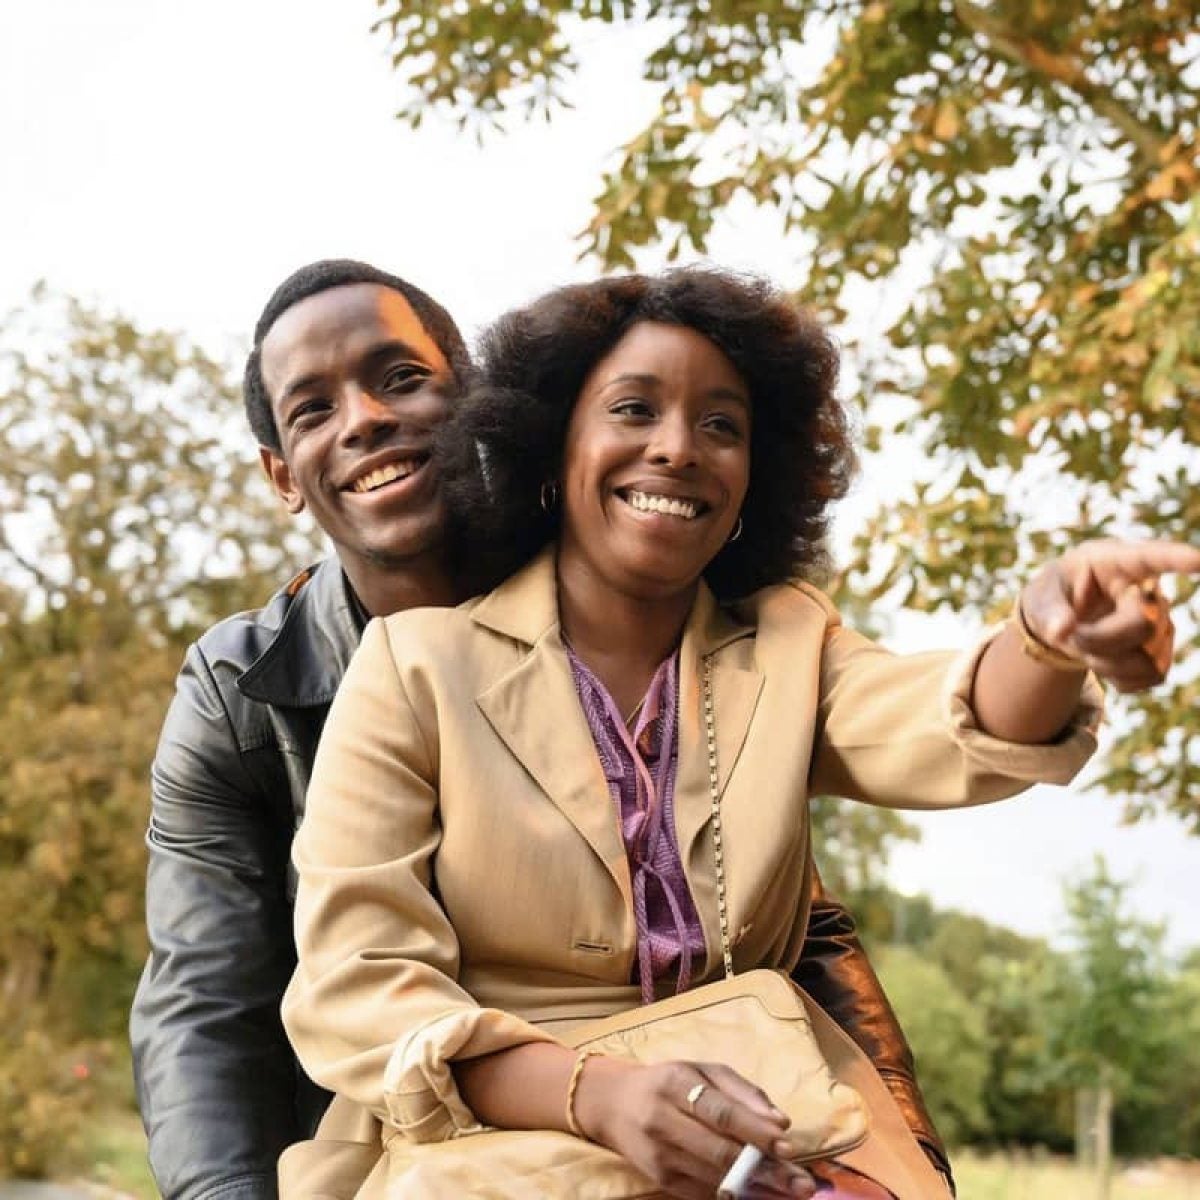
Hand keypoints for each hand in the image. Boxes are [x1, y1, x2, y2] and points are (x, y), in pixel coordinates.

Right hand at [573, 1057, 816, 1198]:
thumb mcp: (702, 1070)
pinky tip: (761, 1196)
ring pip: (715, 1178)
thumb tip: (780, 1121)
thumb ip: (742, 1091)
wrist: (615, 1104)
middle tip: (802, 1183)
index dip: (755, 1130)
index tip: (788, 1144)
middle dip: (766, 1169)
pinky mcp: (660, 1180)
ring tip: (791, 1193)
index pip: (719, 1111)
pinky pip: (703, 1193)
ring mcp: (660, 1156)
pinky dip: (736, 1197)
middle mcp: (664, 1121)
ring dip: (758, 1189)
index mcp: (675, 1083)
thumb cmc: (669, 1082)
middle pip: (720, 1151)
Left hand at [1020, 538, 1199, 692]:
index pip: (1150, 556)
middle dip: (1098, 639)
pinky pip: (1151, 676)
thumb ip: (1048, 611)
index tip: (1197, 559)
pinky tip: (1103, 659)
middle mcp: (1148, 590)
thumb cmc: (1056, 597)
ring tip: (1085, 644)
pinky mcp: (1164, 652)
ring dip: (1104, 660)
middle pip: (1143, 623)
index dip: (1175, 558)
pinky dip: (1117, 678)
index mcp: (1116, 562)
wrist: (1066, 621)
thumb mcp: (1041, 597)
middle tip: (1071, 636)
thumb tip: (1062, 631)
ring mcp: (1162, 622)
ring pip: (1147, 657)